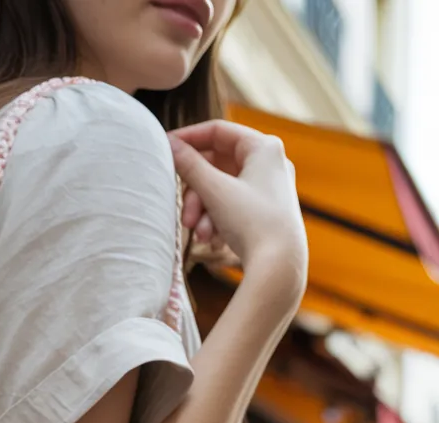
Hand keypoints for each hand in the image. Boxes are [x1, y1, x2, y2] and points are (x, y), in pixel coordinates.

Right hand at [168, 121, 307, 301]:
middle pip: (217, 166)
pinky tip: (214, 241)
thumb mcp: (214, 191)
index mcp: (264, 147)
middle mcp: (270, 163)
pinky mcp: (267, 212)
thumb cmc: (252, 223)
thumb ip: (189, 165)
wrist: (280, 268)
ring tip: (200, 234)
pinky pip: (233, 206)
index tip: (165, 149)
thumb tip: (169, 144)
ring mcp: (270, 189)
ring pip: (222, 189)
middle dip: (196, 193)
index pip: (218, 131)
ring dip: (204, 211)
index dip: (188, 139)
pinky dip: (218, 220)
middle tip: (184, 216)